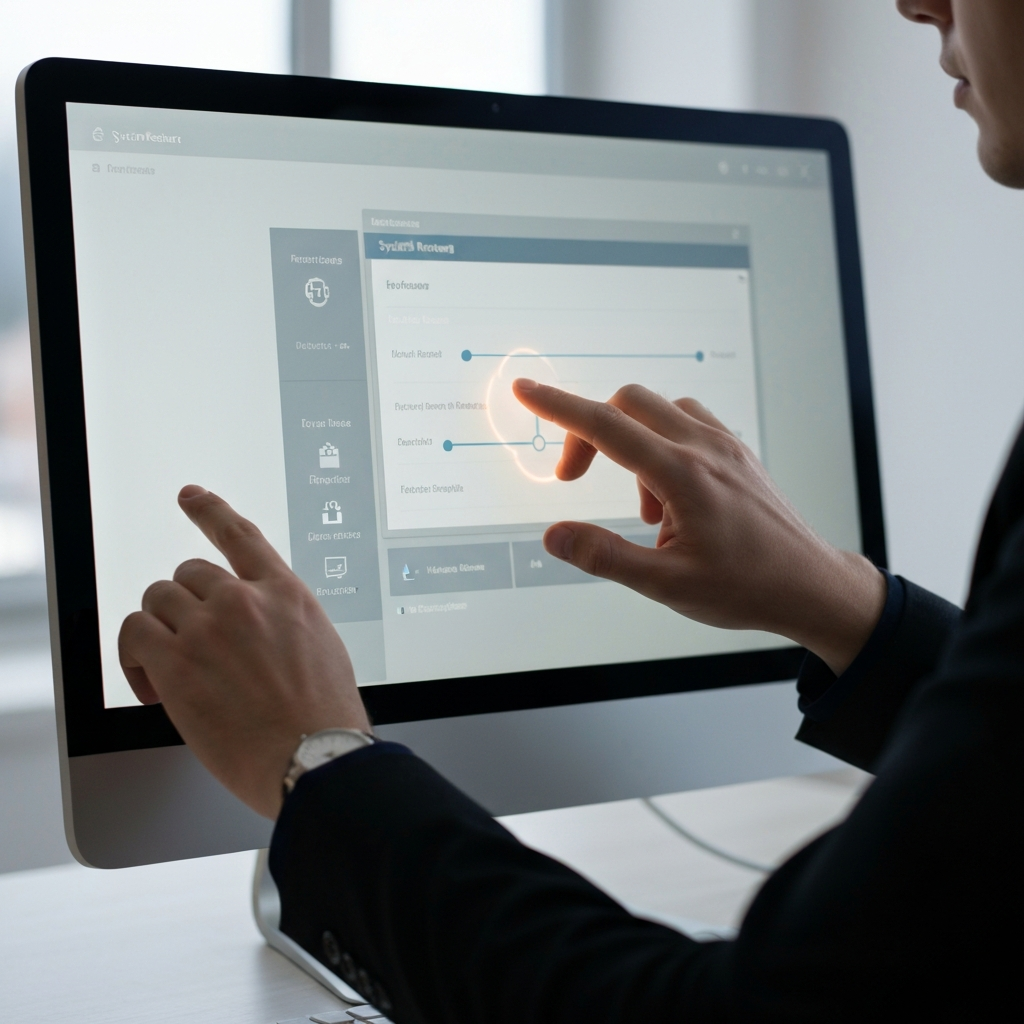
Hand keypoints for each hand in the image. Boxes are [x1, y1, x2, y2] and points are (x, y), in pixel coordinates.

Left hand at [118, 486, 369, 819]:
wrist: (314, 756)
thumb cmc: (325, 717)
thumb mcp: (322, 648)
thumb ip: (285, 624)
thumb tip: (260, 630)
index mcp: (286, 595)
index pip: (241, 536)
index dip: (211, 511)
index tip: (192, 497)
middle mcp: (246, 601)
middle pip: (188, 574)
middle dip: (184, 608)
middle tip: (190, 646)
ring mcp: (210, 627)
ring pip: (157, 600)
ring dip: (160, 630)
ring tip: (170, 671)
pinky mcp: (178, 662)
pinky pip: (134, 634)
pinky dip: (134, 658)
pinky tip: (153, 685)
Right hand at [513, 380, 885, 674]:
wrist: (809, 586)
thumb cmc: (747, 586)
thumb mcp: (666, 584)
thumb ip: (604, 556)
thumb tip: (556, 536)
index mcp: (684, 475)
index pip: (605, 426)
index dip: (556, 407)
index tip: (526, 390)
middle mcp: (705, 448)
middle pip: (627, 404)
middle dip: (588, 432)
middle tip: (574, 478)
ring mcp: (725, 445)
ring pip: (658, 409)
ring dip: (630, 442)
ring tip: (644, 509)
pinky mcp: (737, 452)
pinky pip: (687, 422)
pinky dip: (662, 444)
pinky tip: (669, 493)